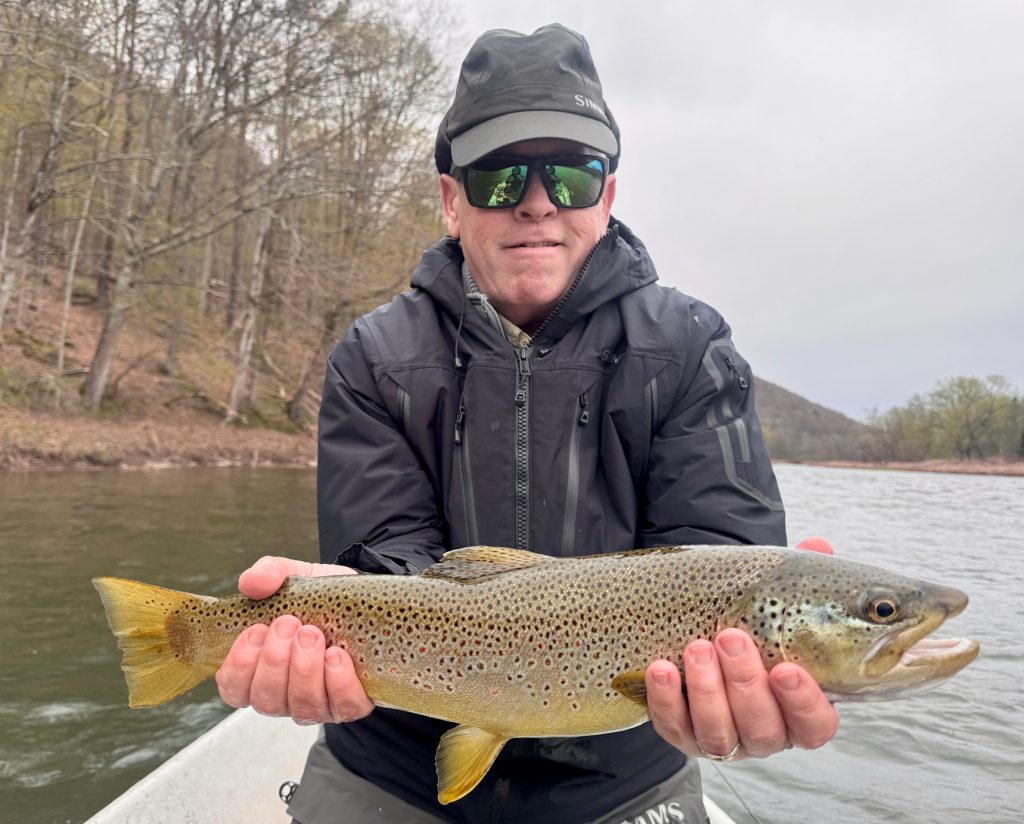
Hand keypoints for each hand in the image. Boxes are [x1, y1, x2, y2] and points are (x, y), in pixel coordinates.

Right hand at [215, 556, 374, 724]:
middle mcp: (285, 695)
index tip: (256, 630)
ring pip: (303, 707)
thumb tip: (250, 582)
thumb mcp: (295, 578)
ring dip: (304, 670)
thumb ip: (269, 574)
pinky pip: (344, 708)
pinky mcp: (352, 704)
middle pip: (266, 701)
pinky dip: (339, 684)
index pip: (234, 688)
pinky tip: (337, 656)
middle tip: (289, 623)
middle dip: (275, 661)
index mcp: (260, 670)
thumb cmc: (320, 597)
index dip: (239, 666)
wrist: (366, 599)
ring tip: (313, 634)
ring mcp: (319, 704)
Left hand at [645, 537, 839, 760]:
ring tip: (697, 647)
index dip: (804, 703)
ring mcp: (723, 737)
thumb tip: (818, 546)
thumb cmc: (752, 623)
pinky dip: (665, 699)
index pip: (814, 723)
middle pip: (763, 727)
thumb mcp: (775, 602)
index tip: (786, 669)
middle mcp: (765, 731)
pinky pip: (673, 725)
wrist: (699, 632)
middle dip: (745, 683)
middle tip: (730, 638)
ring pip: (719, 732)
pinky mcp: (682, 732)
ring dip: (707, 690)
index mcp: (798, 708)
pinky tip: (660, 669)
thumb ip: (800, 579)